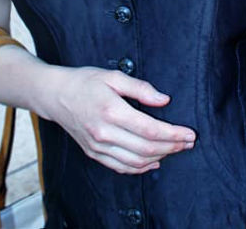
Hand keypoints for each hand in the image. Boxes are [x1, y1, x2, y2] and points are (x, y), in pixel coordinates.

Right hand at [49, 65, 195, 173]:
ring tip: (176, 149)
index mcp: (111, 111)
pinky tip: (154, 162)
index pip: (150, 129)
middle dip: (172, 146)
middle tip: (189, 142)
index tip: (190, 133)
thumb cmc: (85, 81)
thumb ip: (140, 88)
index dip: (173, 134)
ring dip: (160, 157)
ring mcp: (98, 147)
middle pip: (146, 148)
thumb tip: (164, 100)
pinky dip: (140, 168)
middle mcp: (104, 133)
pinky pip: (121, 166)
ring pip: (135, 161)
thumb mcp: (113, 76)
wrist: (55, 95)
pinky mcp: (93, 153)